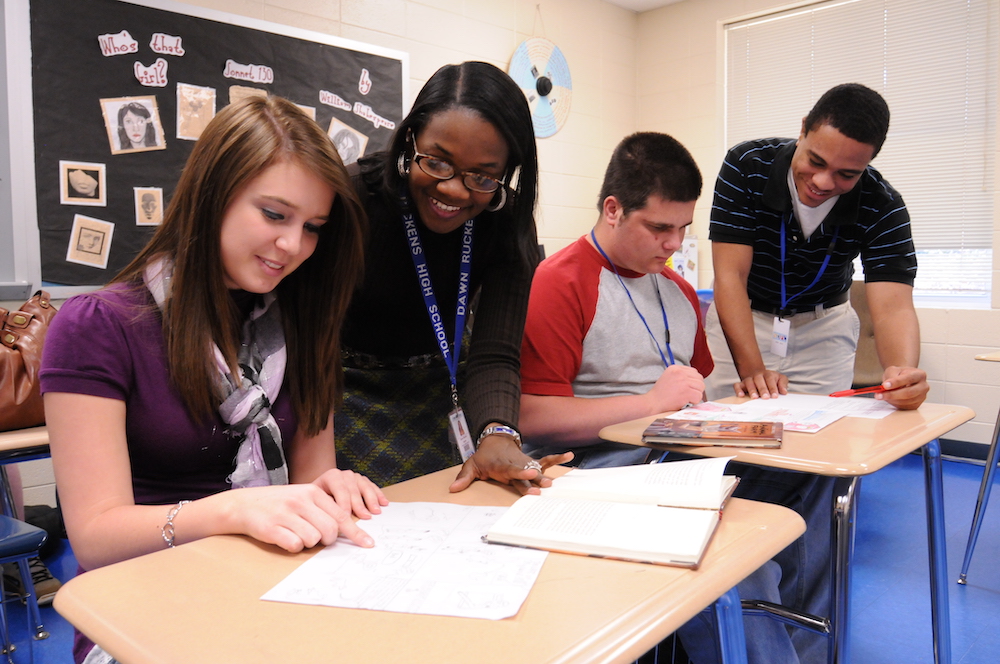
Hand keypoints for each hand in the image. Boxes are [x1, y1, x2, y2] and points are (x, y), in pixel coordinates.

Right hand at [232, 483, 375, 552]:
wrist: (244, 504)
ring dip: (307, 543)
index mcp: (312, 492)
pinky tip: (284, 537)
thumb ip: (323, 509)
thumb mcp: (302, 497)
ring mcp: (286, 514)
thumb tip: (347, 529)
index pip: (341, 515)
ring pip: (313, 539)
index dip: (355, 532)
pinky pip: (295, 546)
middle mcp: (301, 501)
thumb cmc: (279, 504)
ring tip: (295, 533)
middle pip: (330, 530)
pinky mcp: (272, 528)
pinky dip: (293, 546)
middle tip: (317, 538)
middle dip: (328, 540)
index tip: (367, 544)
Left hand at [312, 468, 388, 519]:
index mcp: (331, 476)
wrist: (319, 492)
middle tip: (364, 517)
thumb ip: (326, 506)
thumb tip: (334, 518)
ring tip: (376, 511)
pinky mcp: (363, 481)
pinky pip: (373, 487)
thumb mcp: (317, 501)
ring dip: (372, 500)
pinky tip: (384, 503)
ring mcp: (355, 476)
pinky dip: (379, 495)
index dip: (344, 504)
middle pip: (354, 489)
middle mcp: (344, 474)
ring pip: (365, 487)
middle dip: (359, 505)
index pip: (340, 490)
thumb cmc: (317, 499)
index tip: (348, 517)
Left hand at [449, 434, 572, 494]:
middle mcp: (516, 465)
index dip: (520, 474)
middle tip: (543, 487)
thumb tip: (453, 489)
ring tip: (553, 483)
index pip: (512, 471)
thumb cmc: (484, 456)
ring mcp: (524, 463)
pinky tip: (569, 455)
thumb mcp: (472, 465)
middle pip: (525, 474)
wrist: (496, 440)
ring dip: (544, 475)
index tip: (530, 475)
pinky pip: (546, 460)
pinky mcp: (531, 462)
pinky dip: (557, 458)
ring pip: (536, 469)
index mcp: (502, 466)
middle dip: (534, 480)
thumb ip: (464, 477)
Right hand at [647, 365, 705, 411]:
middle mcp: (680, 373)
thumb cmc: (660, 393)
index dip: (693, 381)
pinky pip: (699, 396)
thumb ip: (680, 375)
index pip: (694, 371)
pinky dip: (694, 401)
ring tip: (687, 398)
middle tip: (689, 393)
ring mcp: (684, 382)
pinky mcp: (686, 392)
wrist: (653, 402)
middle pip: (699, 378)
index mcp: (675, 368)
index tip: (688, 387)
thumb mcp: (668, 377)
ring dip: (696, 394)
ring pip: (701, 387)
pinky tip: (686, 402)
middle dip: (696, 387)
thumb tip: (694, 379)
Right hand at [734, 370, 787, 398]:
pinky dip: (738, 390)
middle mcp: (757, 376)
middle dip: (762, 389)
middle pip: (759, 380)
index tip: (775, 396)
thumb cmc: (770, 379)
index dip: (772, 387)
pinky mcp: (741, 384)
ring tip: (755, 397)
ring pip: (748, 382)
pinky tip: (741, 396)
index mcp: (767, 374)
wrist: (757, 375)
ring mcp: (748, 379)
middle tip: (766, 397)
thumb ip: (783, 384)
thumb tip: (784, 392)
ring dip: (751, 390)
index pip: (770, 379)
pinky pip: (737, 385)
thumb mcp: (779, 378)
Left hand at [877, 366, 928, 409]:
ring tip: (881, 396)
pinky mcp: (916, 405)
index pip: (909, 379)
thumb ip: (891, 376)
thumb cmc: (899, 374)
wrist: (904, 379)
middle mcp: (923, 386)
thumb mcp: (893, 370)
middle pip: (909, 393)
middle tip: (879, 395)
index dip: (896, 382)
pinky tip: (889, 399)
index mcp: (920, 375)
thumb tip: (886, 386)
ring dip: (891, 400)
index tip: (885, 385)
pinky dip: (894, 404)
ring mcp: (921, 397)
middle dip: (892, 394)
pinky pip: (904, 407)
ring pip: (906, 401)